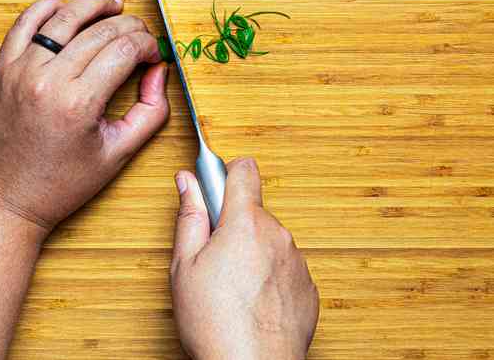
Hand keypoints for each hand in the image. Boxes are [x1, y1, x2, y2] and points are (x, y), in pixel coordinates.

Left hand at [0, 0, 168, 234]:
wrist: (6, 198)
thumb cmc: (61, 183)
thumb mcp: (117, 154)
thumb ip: (150, 112)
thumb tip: (158, 71)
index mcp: (78, 103)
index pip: (124, 50)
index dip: (147, 44)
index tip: (154, 53)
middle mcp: (46, 80)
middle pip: (98, 31)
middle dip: (128, 25)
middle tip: (141, 32)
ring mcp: (19, 71)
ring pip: (61, 18)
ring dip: (90, 5)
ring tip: (111, 5)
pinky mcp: (0, 69)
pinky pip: (23, 24)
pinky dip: (45, 8)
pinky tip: (65, 7)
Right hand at [172, 158, 318, 359]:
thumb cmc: (214, 322)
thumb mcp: (184, 264)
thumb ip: (189, 215)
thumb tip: (187, 181)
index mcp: (245, 223)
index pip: (244, 170)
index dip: (226, 174)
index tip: (214, 189)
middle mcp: (278, 237)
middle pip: (254, 212)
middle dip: (233, 224)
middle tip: (212, 256)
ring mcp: (298, 264)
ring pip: (270, 241)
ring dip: (253, 252)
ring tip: (231, 287)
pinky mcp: (309, 290)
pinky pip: (285, 268)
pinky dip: (269, 277)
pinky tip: (252, 302)